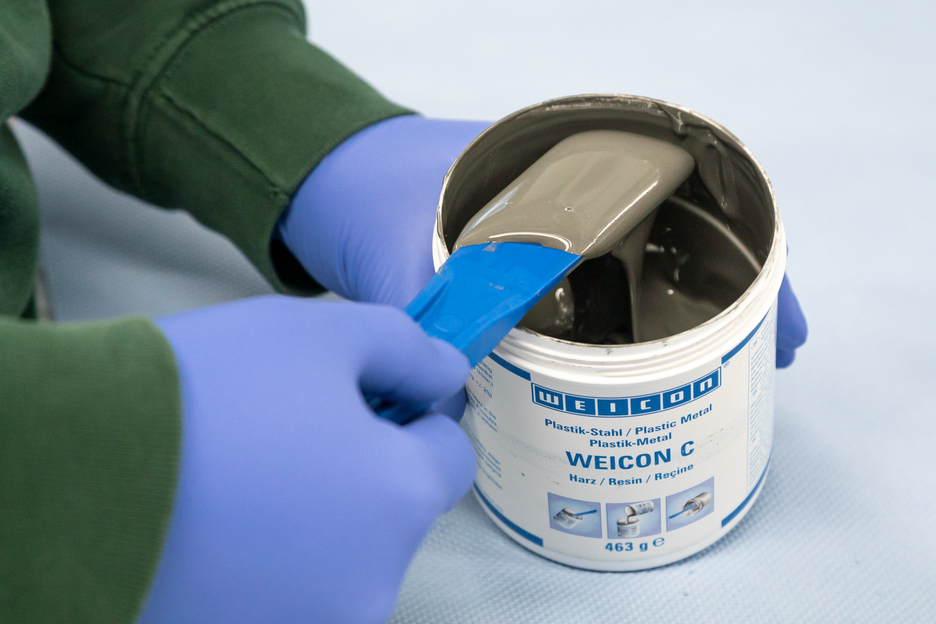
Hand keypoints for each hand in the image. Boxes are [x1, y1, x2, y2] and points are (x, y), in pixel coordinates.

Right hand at [138, 296, 473, 623]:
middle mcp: (370, 583)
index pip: (449, 456)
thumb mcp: (324, 334)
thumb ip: (408, 349)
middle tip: (288, 427)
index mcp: (400, 501)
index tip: (366, 396)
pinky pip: (284, 585)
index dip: (412, 415)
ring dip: (313, 513)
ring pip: (340, 551)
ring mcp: (307, 623)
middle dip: (360, 466)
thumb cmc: (207, 390)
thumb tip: (443, 375)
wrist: (73, 461)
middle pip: (394, 510)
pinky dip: (266, 555)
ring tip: (240, 471)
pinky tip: (216, 514)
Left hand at [279, 115, 806, 366]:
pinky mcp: (528, 261)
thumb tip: (451, 401)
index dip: (740, 265)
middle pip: (679, 243)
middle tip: (757, 365)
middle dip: (726, 300)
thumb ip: (418, 319)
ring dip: (676, 320)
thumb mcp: (392, 248)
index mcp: (559, 170)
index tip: (771, 325)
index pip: (684, 206)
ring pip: (641, 272)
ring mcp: (554, 230)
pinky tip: (626, 374)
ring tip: (712, 377)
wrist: (323, 168)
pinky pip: (593, 293)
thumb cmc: (362, 188)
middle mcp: (571, 196)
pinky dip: (617, 328)